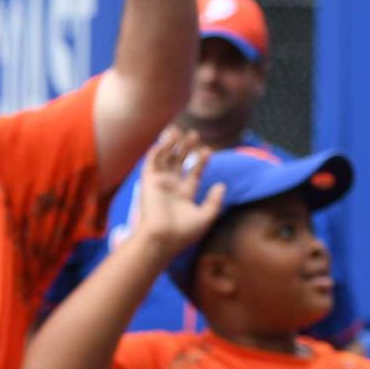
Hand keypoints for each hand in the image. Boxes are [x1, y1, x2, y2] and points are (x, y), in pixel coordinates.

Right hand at [129, 128, 223, 253]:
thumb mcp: (206, 216)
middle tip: (194, 134)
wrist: (162, 238)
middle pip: (178, 162)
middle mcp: (171, 187)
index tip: (208, 151)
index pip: (193, 173)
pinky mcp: (148, 182)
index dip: (201, 161)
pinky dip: (157, 150)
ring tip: (178, 130)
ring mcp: (159, 184)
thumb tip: (221, 185)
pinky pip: (151, 162)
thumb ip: (215, 201)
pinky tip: (167, 140)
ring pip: (164, 159)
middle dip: (186, 148)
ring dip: (170, 144)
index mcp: (184, 195)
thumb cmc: (183, 232)